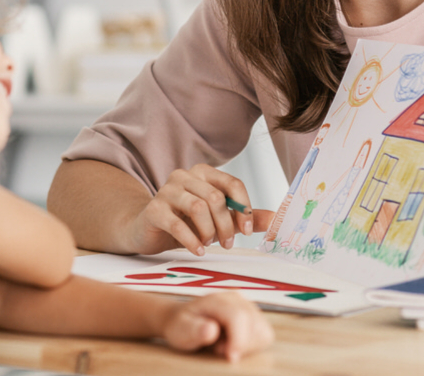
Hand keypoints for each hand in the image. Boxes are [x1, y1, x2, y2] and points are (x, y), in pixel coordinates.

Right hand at [125, 164, 274, 255]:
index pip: (232, 183)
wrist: (149, 231)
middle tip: (228, 244)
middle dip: (226, 225)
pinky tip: (198, 250)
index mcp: (203, 173)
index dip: (244, 208)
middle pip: (216, 198)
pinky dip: (191, 241)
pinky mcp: (154, 209)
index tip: (248, 230)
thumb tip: (275, 219)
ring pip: (198, 207)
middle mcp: (184, 176)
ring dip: (209, 231)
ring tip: (208, 243)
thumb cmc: (186, 223)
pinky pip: (177, 224)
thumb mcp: (219, 220)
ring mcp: (166, 191)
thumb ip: (244, 217)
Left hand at [161, 292, 274, 362]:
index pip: (238, 316)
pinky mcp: (255, 318)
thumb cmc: (182, 326)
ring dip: (247, 346)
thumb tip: (211, 329)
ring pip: (263, 331)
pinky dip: (252, 345)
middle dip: (240, 344)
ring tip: (225, 345)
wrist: (184, 321)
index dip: (238, 339)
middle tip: (218, 349)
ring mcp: (248, 306)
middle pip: (254, 324)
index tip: (230, 358)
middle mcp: (236, 298)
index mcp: (217, 298)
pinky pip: (265, 336)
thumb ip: (194, 329)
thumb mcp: (180, 329)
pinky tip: (234, 344)